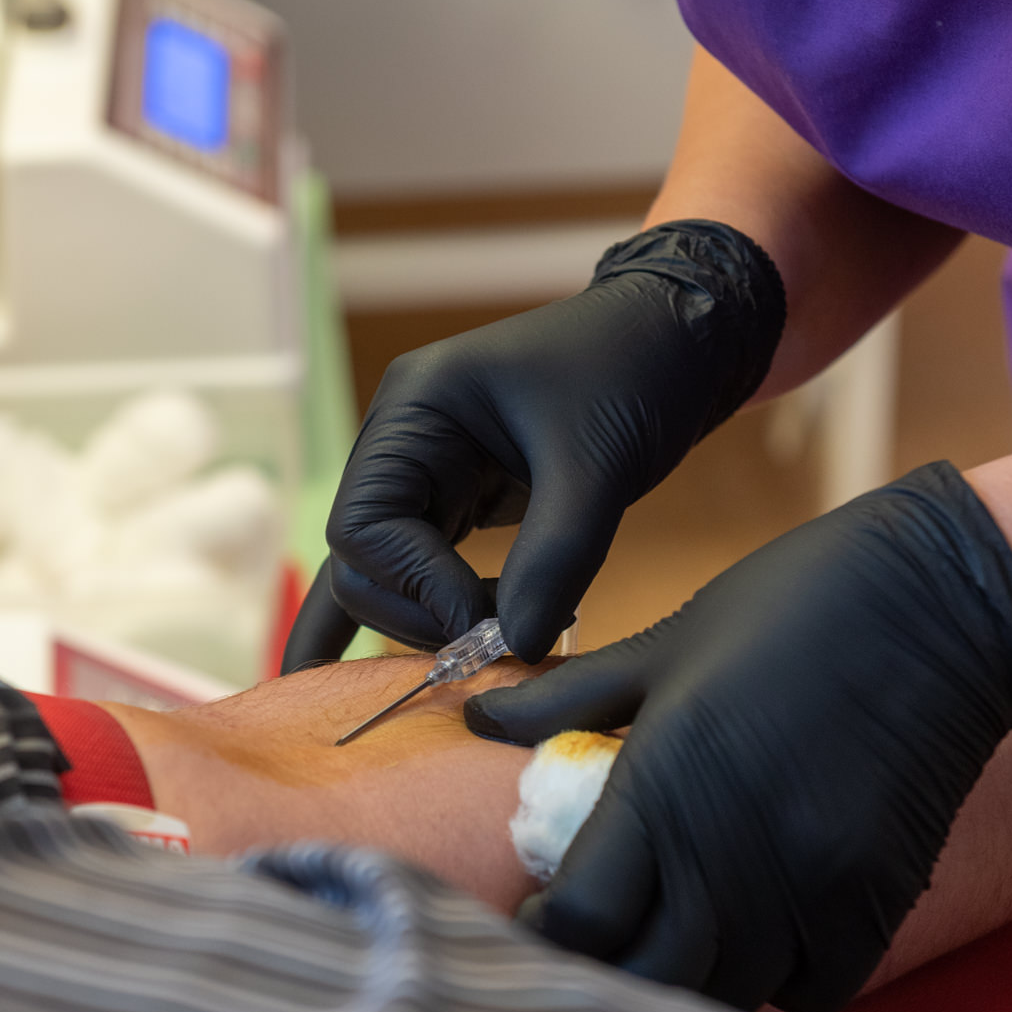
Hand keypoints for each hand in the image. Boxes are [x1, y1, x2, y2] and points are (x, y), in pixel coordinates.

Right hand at [282, 221, 785, 669]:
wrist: (681, 339)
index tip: (485, 623)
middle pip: (363, 561)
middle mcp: (403, 440)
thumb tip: (515, 647)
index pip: (365, 526)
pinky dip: (388, 615)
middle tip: (497, 644)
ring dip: (428, 622)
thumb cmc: (636, 370)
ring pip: (384, 575)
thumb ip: (555, 557)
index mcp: (415, 407)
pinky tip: (330, 672)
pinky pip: (407, 568)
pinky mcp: (458, 502)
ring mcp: (426, 473)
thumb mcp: (598, 462)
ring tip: (498, 644)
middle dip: (421, 614)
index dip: (417, 588)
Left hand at [461, 462, 1011, 1011]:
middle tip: (596, 943)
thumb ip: (568, 700)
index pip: (583, 919)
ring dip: (689, 978)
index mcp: (665, 782)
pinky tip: (755, 930)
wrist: (944, 602)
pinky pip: (809, 989)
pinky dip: (774, 978)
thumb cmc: (790, 605)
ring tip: (669, 937)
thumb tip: (476, 722)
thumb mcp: (667, 643)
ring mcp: (811, 886)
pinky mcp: (876, 902)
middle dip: (608, 970)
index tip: (542, 917)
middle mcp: (733, 851)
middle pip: (648, 976)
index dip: (549, 934)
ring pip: (727, 993)